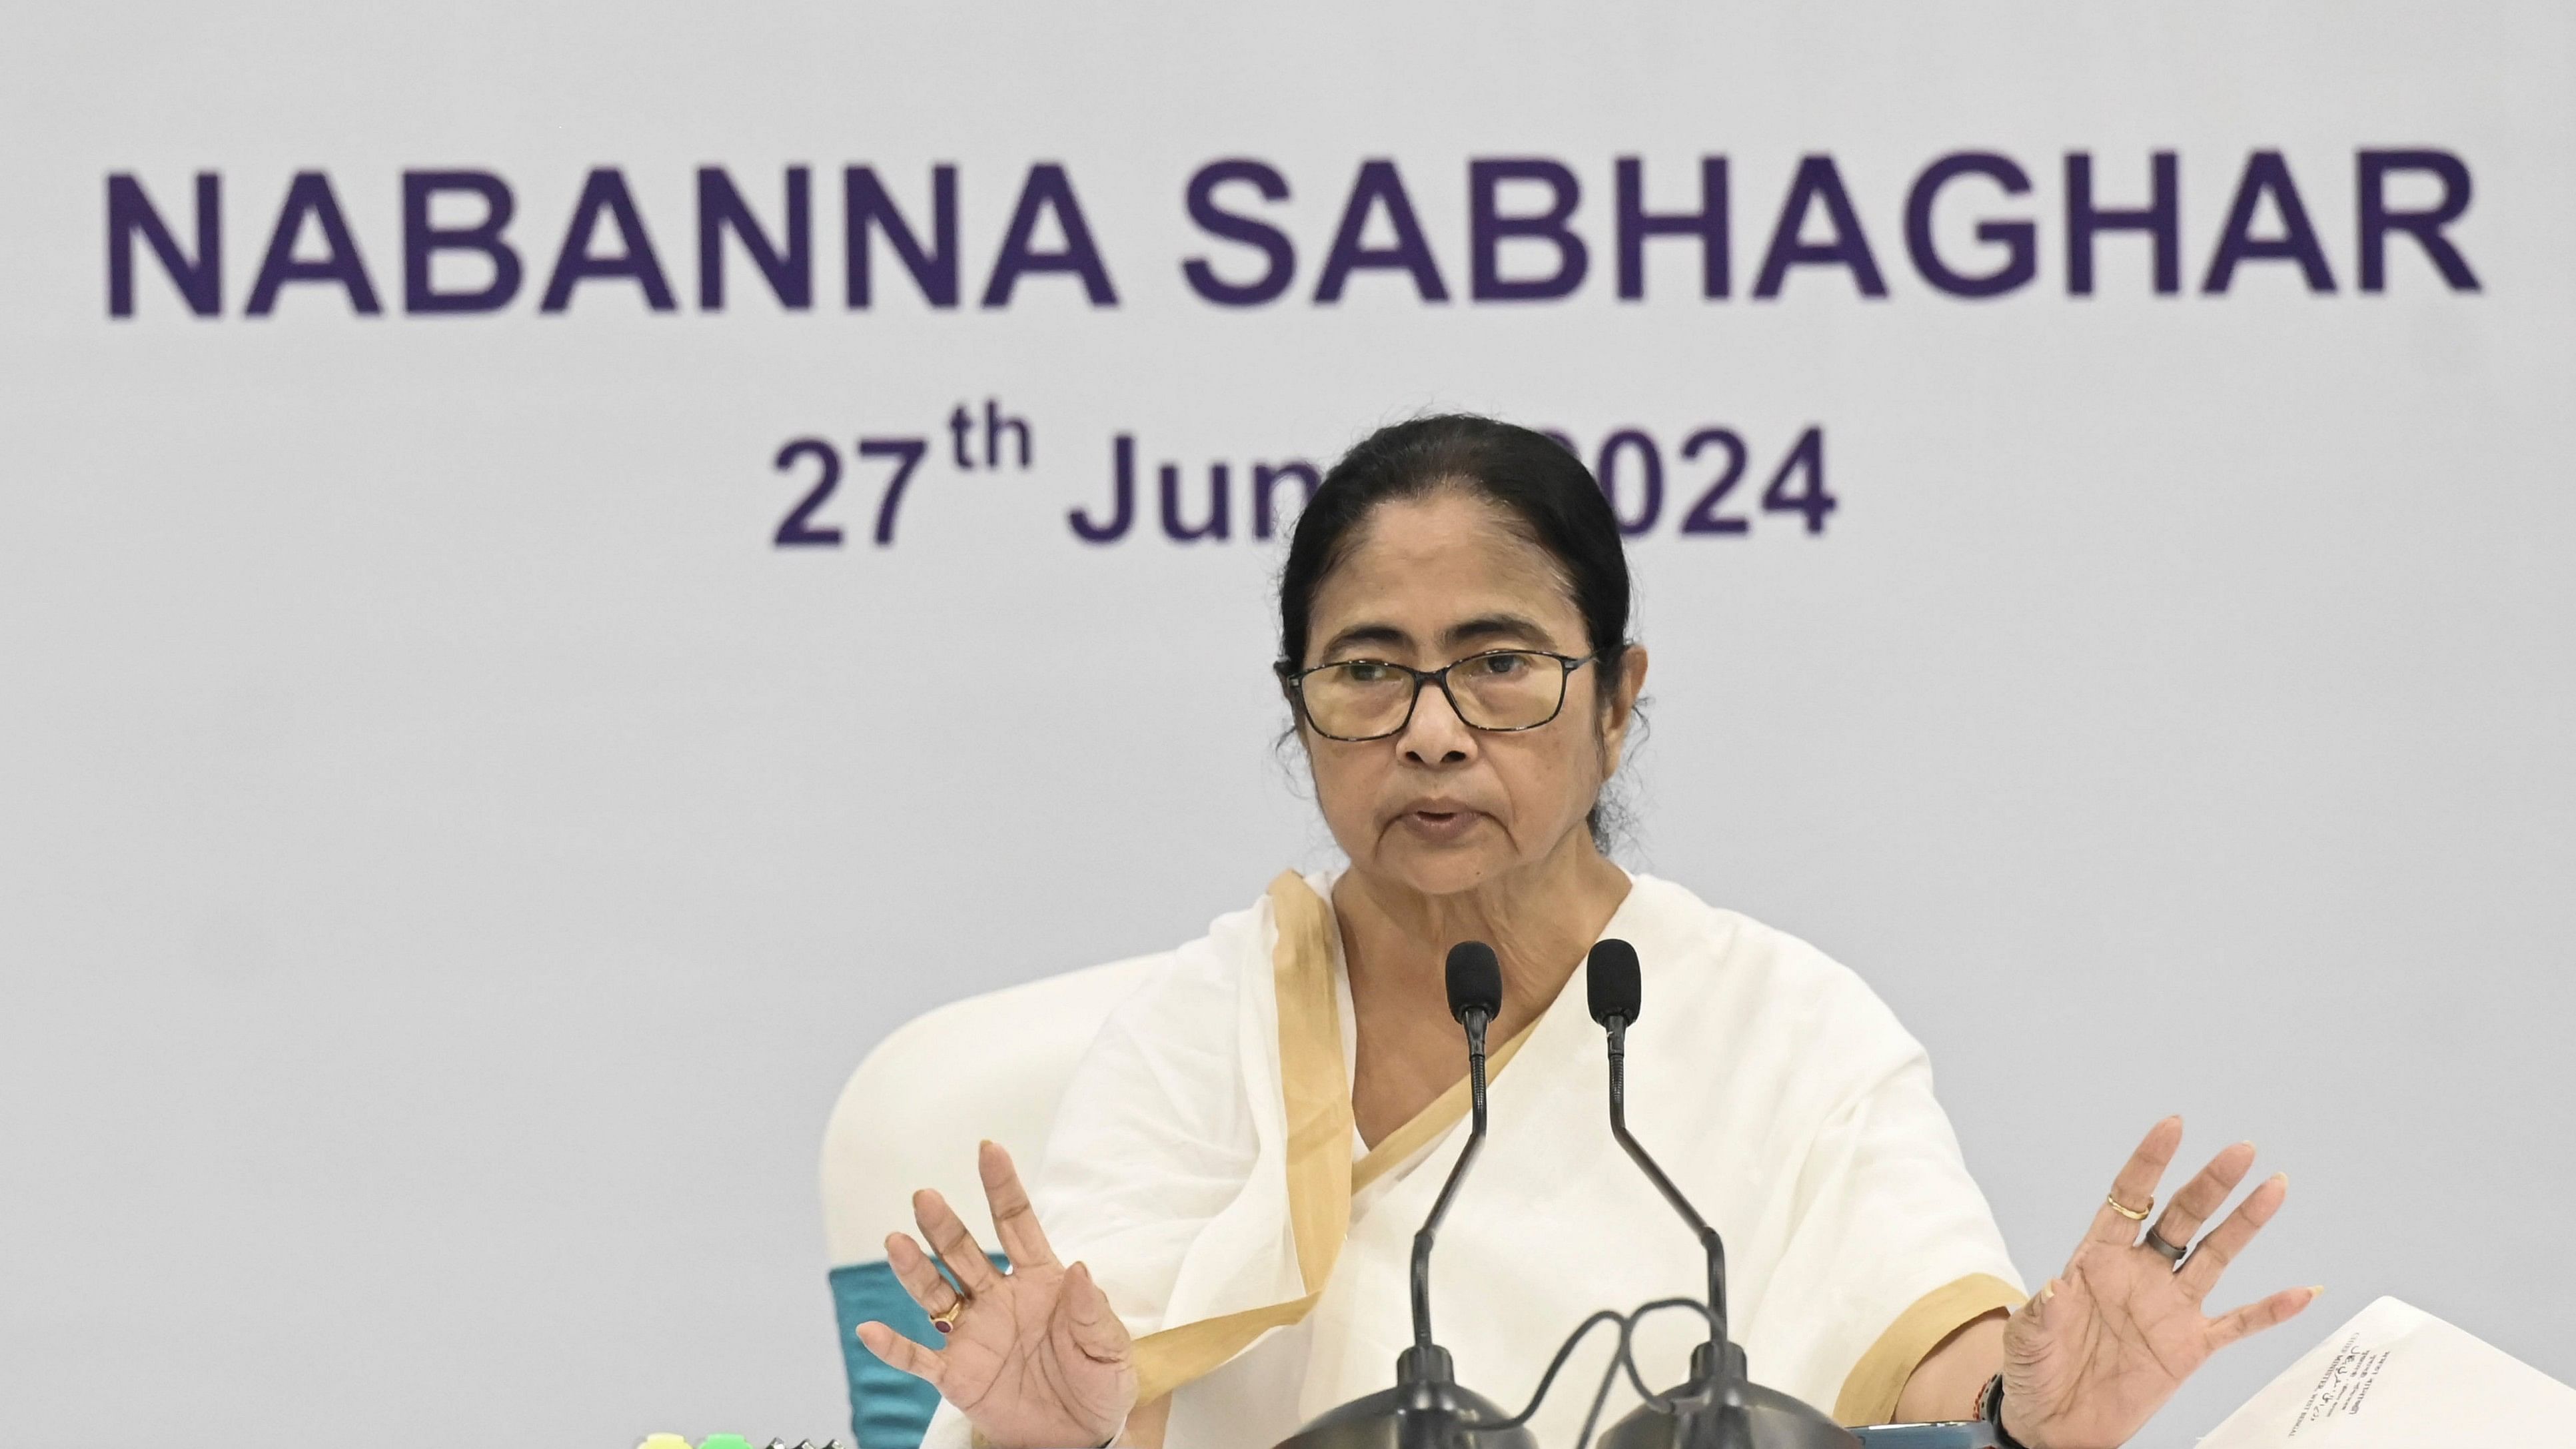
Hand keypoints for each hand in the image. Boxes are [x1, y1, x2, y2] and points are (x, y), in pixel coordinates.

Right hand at [855, 1141, 1138, 1448]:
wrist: (1082, 1437)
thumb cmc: (1099, 1384)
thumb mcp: (1110, 1349)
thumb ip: (1093, 1311)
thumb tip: (1081, 1269)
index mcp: (1039, 1281)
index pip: (1016, 1224)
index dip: (1002, 1187)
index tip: (988, 1148)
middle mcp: (999, 1299)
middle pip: (965, 1253)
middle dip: (945, 1226)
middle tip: (925, 1197)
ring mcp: (974, 1335)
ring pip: (935, 1294)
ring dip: (914, 1269)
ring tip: (896, 1241)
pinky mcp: (958, 1376)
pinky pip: (919, 1359)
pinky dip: (893, 1347)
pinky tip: (870, 1331)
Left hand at [2000, 1117, 2320, 1448]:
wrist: (2056, 1423)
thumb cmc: (2035, 1370)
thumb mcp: (2026, 1339)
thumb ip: (2042, 1313)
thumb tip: (2054, 1287)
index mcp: (2097, 1259)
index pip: (2127, 1198)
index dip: (2149, 1163)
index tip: (2173, 1126)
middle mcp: (2139, 1274)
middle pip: (2180, 1218)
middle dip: (2209, 1185)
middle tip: (2240, 1151)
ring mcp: (2168, 1307)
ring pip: (2214, 1256)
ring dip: (2244, 1224)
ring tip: (2274, 1188)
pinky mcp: (2189, 1347)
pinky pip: (2237, 1325)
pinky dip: (2270, 1311)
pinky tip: (2303, 1292)